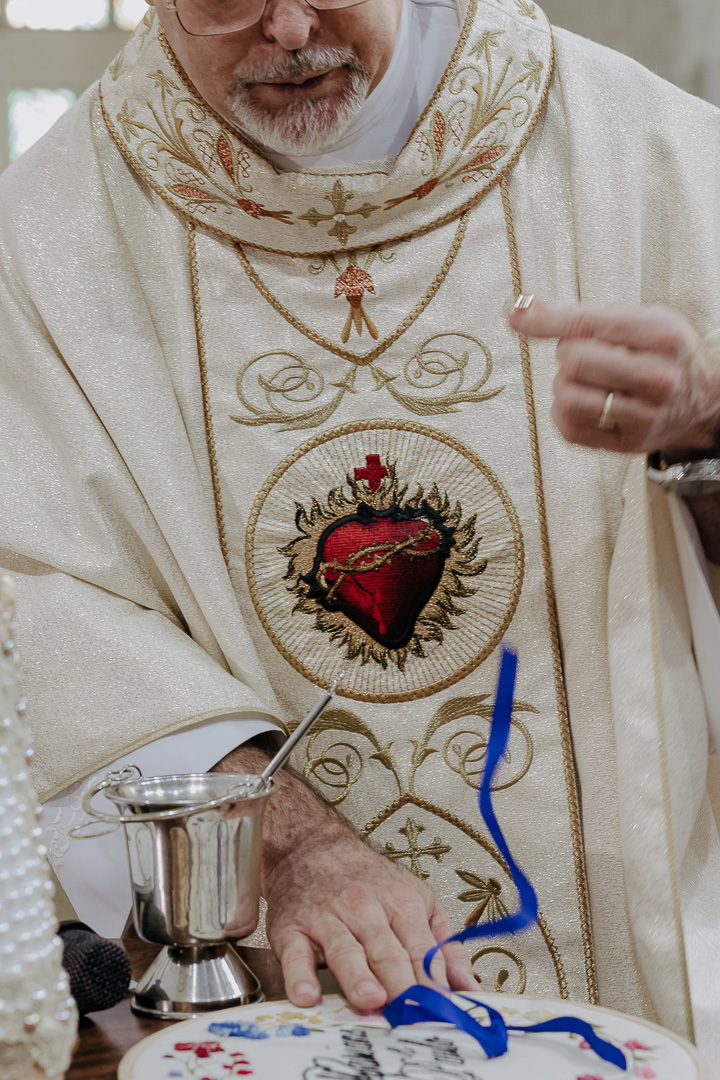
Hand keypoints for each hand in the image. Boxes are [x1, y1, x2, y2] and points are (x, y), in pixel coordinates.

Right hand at [213, 741, 476, 1011]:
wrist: (311, 845)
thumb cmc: (367, 880)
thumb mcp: (415, 898)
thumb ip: (442, 945)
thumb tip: (469, 987)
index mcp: (401, 904)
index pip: (421, 951)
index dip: (433, 984)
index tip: (442, 1013)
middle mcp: (365, 909)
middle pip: (387, 953)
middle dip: (401, 985)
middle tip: (411, 1014)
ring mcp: (327, 919)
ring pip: (346, 951)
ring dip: (359, 977)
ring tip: (371, 999)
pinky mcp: (291, 929)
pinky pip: (295, 954)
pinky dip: (299, 976)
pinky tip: (307, 995)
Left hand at [509, 299, 719, 453]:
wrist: (702, 398)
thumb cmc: (662, 353)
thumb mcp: (636, 319)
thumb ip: (580, 314)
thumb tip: (523, 310)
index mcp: (660, 335)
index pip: (587, 325)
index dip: (545, 321)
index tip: (517, 318)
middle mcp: (656, 377)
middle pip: (574, 361)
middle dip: (566, 354)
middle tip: (584, 354)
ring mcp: (644, 414)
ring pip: (568, 396)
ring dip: (563, 385)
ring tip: (584, 380)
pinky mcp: (628, 443)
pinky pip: (569, 428)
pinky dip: (563, 412)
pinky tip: (582, 402)